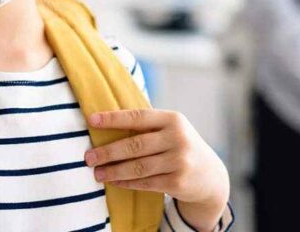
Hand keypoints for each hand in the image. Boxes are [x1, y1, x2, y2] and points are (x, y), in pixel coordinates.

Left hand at [85, 109, 229, 230]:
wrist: (211, 175)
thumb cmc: (179, 145)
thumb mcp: (170, 128)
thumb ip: (145, 124)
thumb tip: (102, 121)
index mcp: (173, 119)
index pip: (138, 117)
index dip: (113, 118)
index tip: (91, 120)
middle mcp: (178, 139)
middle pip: (135, 145)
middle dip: (108, 152)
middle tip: (88, 157)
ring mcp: (179, 161)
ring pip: (138, 167)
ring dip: (114, 171)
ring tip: (96, 173)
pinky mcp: (178, 182)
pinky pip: (146, 183)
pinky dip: (127, 183)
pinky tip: (114, 182)